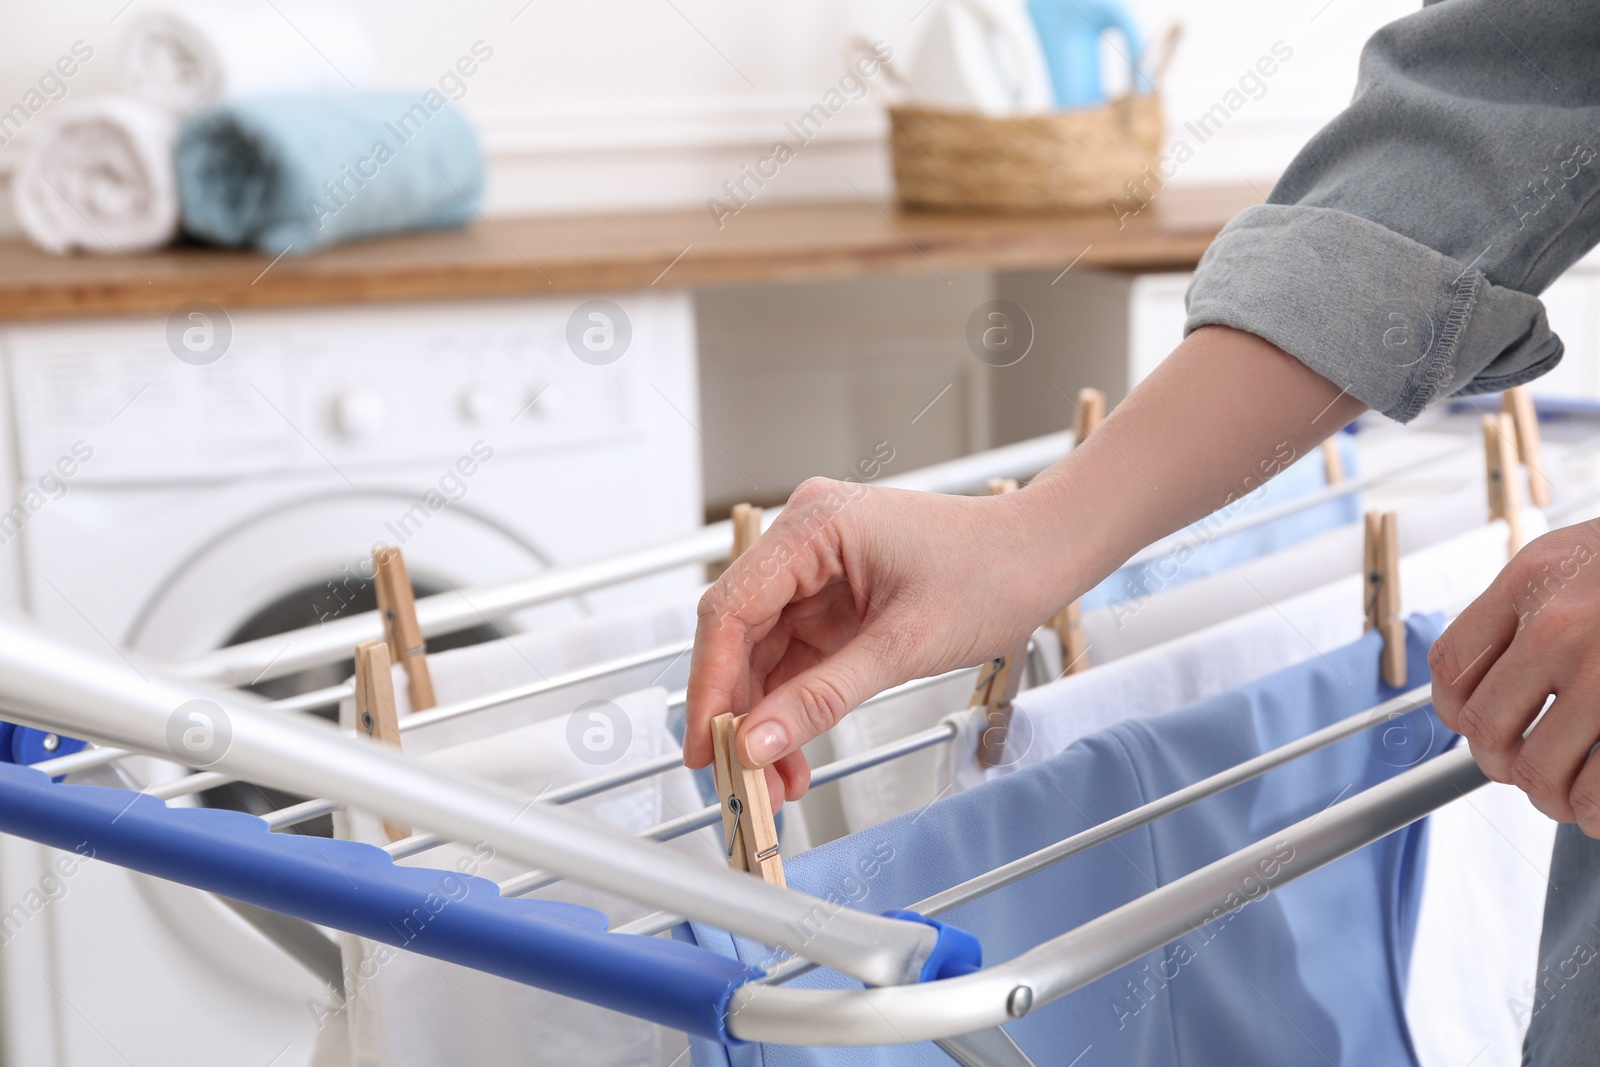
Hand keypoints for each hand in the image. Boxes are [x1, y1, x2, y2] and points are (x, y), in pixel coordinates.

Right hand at [682, 476, 1072, 801]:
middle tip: (739, 777)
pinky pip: (796, 658)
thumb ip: (823, 697)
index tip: (706, 744)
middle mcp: (804, 538)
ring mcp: (817, 569)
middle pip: (740, 635)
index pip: (731, 609)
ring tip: (775, 781)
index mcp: (812, 525)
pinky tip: (794, 753)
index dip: (711, 684)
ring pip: (764, 654)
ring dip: (766, 718)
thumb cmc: (994, 571)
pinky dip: (794, 706)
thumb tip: (757, 742)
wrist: (1046, 554)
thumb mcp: (904, 646)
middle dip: (739, 711)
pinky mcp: (834, 598)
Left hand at [1430, 521, 1599, 834]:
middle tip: (1527, 774)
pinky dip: (1597, 813)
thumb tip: (1480, 690)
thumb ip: (1527, 609)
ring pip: (1541, 770)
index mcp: (1532, 580)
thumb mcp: (1575, 559)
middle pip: (1488, 728)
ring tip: (1569, 798)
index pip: (1452, 666)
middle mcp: (1563, 624)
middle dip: (1503, 766)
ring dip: (1552, 798)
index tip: (1475, 729)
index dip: (1457, 713)